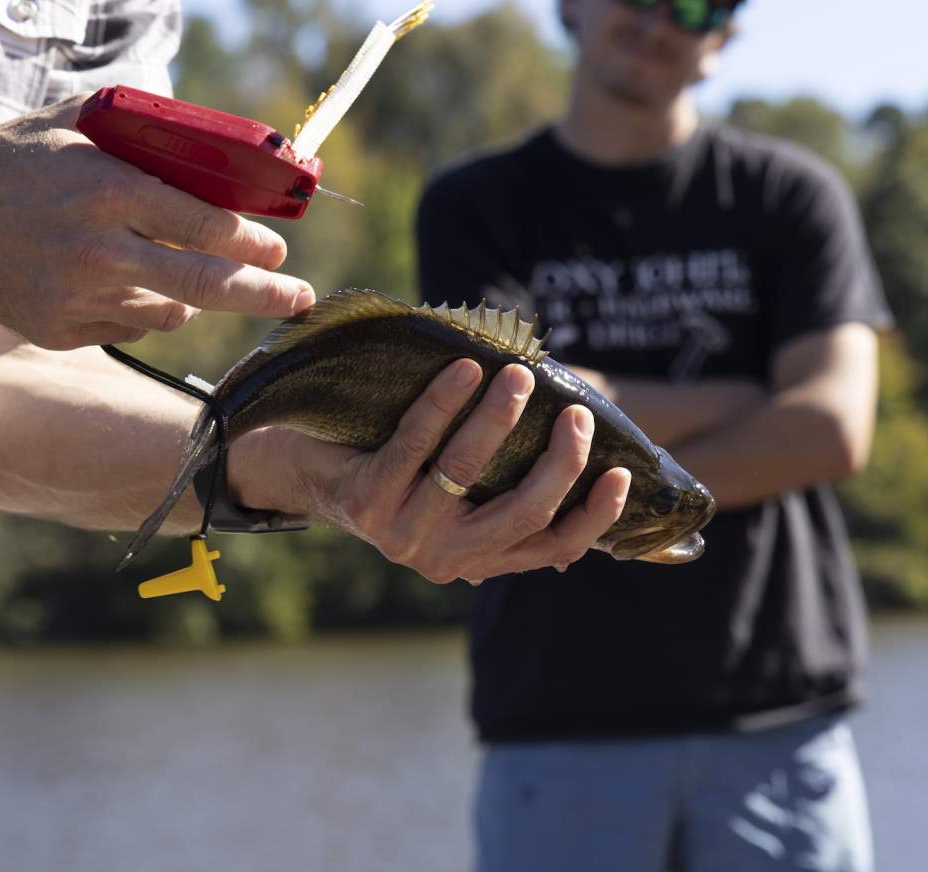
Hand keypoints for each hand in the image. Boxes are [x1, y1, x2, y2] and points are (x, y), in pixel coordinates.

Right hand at [0, 94, 314, 348]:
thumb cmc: (19, 158)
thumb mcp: (78, 120)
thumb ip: (145, 127)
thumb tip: (221, 141)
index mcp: (108, 189)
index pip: (204, 226)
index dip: (252, 243)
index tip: (278, 250)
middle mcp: (97, 249)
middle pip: (205, 284)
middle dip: (266, 294)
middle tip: (302, 297)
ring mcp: (78, 297)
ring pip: (171, 310)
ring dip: (188, 293)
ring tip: (159, 264)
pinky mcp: (62, 331)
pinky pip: (133, 326)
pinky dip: (144, 307)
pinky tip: (112, 278)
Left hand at [230, 360, 631, 583]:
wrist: (307, 474)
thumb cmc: (400, 468)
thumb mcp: (457, 486)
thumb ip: (507, 483)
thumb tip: (582, 452)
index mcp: (480, 557)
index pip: (553, 547)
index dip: (595, 517)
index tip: (621, 474)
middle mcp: (447, 557)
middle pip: (524, 512)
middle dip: (560, 459)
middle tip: (575, 412)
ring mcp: (404, 534)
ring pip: (469, 472)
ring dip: (500, 417)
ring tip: (517, 375)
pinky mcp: (367, 502)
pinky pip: (417, 443)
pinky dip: (444, 401)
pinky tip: (464, 369)